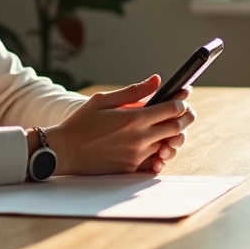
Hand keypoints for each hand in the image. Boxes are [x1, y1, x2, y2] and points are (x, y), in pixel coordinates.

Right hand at [47, 76, 195, 175]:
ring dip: (174, 136)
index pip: (172, 109)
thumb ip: (134, 91)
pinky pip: (156, 162)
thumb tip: (157, 79)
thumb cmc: (81, 123)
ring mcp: (137, 156)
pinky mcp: (131, 169)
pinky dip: (161, 154)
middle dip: (185, 117)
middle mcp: (140, 139)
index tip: (182, 96)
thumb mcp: (104, 100)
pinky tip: (158, 146)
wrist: (64, 151)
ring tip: (170, 127)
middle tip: (185, 111)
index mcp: (134, 118)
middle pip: (177, 128)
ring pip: (169, 145)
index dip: (181, 101)